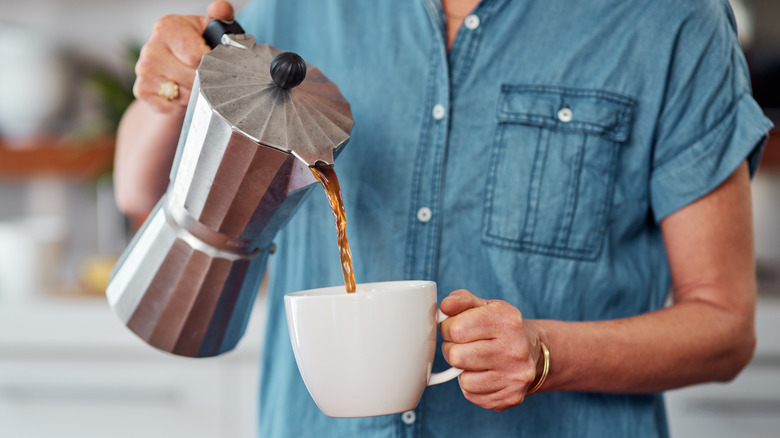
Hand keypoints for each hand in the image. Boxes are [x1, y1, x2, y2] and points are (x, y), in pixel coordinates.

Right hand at [133, 0, 233, 112]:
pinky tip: (183, 91)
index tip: (216, 61)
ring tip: (196, 82)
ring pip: (185, 95)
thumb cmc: (196, 45)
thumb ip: (219, 16)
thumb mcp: (209, 28)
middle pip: (192, 78)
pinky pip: (173, 106)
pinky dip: (183, 105)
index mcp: (167, 27)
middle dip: (206, 81)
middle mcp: (151, 48)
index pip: (197, 57)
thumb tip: (221, 8)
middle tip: (209, 75)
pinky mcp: (142, 91)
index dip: (213, 64)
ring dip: (196, 94)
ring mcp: (143, 70)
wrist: (174, 66)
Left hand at [440, 290, 542, 410]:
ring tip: (474, 360)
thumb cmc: (502, 326)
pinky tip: (484, 374)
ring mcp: (515, 376)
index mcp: (506, 321)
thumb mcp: (485, 305)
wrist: (533, 351)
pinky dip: (472, 386)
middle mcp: (514, 349)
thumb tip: (445, 306)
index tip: (455, 329)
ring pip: (464, 380)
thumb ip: (462, 300)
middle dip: (452, 350)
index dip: (448, 329)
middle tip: (462, 346)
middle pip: (456, 356)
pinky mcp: (511, 396)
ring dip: (462, 370)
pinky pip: (472, 395)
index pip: (456, 329)